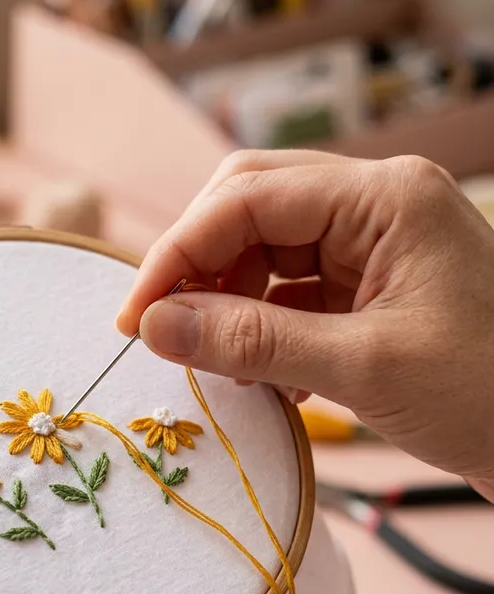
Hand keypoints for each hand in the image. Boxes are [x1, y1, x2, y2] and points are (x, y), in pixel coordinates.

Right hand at [117, 150, 493, 497]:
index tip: (135, 318)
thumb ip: (251, 341)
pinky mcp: (366, 288)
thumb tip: (154, 326)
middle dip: (197, 269)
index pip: (244, 199)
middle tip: (161, 330)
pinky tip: (262, 376)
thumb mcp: (363, 367)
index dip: (176, 254)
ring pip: (261, 255)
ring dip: (227, 306)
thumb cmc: (489, 394)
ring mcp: (370, 246)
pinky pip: (286, 294)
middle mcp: (372, 207)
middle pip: (247, 211)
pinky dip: (259, 331)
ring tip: (219, 363)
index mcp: (383, 198)